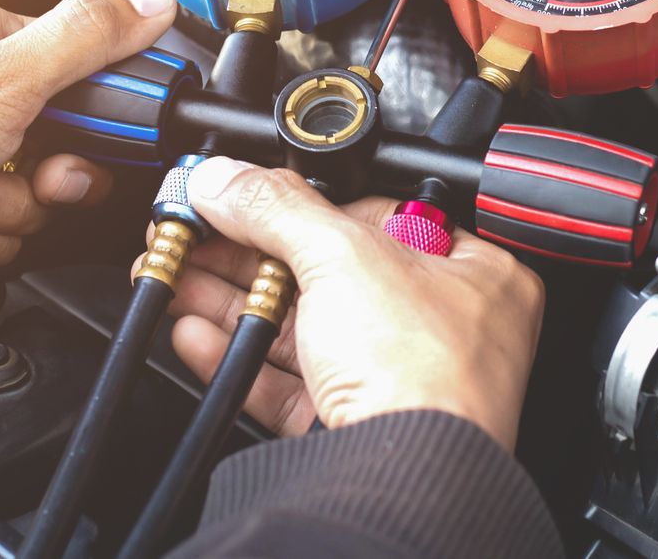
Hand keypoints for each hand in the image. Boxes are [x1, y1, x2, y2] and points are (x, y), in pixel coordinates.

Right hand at [155, 160, 544, 450]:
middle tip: (201, 235)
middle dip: (253, 255)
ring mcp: (401, 384)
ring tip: (182, 277)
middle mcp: (446, 329)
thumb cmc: (424, 374)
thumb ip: (278, 209)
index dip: (311, 204)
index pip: (382, 217)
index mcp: (474, 274)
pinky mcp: (355, 430)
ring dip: (236, 303)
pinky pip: (290, 385)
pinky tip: (197, 335)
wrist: (404, 479)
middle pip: (333, 274)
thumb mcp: (343, 257)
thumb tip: (230, 179)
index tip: (252, 195)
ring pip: (306, 331)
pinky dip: (241, 357)